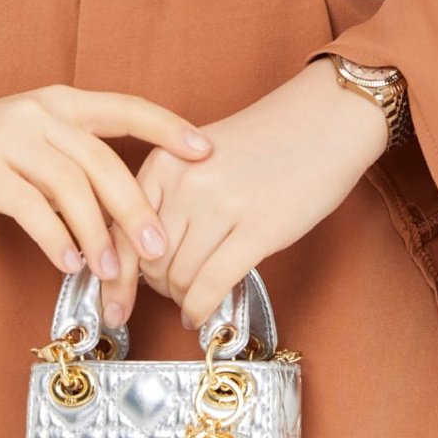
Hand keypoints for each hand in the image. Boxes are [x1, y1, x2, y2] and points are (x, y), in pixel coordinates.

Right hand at [0, 79, 213, 281]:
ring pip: (69, 187)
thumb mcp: (38, 140)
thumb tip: (132, 214)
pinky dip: (55, 237)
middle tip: (159, 248)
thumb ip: (78, 164)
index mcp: (64, 102)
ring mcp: (8, 139)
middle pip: (102, 161)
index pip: (127, 107)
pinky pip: (29, 206)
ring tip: (112, 269)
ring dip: (96, 233)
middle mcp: (40, 114)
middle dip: (135, 208)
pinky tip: (69, 261)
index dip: (169, 127)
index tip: (206, 151)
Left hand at [97, 55, 388, 331]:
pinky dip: (200, 310)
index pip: (119, 230)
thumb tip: (143, 259)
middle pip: (148, 261)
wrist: (325, 121)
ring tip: (194, 298)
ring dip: (182, 298)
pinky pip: (210, 285)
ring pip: (178, 278)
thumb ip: (169, 198)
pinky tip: (201, 316)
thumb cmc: (267, 143)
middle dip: (156, 288)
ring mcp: (221, 206)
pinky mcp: (257, 229)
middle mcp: (185, 183)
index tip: (113, 305)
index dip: (113, 278)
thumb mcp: (199, 158)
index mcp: (164, 161)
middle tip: (171, 294)